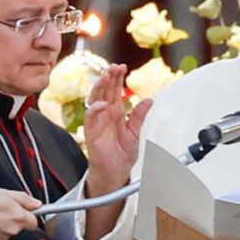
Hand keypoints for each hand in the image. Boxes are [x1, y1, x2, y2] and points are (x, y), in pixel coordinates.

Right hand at [0, 185, 40, 239]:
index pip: (34, 221)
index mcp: (17, 216)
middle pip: (21, 226)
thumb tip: (36, 204)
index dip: (28, 214)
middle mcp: (12, 230)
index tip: (23, 209)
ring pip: (9, 231)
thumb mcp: (2, 192)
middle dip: (14, 218)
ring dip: (3, 224)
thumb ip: (23, 199)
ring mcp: (2, 238)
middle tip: (1, 208)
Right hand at [80, 65, 152, 192]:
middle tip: (114, 67)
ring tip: (106, 77)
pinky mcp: (91, 131)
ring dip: (100, 87)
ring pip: (95, 99)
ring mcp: (97, 121)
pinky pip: (91, 117)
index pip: (115, 90)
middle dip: (109, 77)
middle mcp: (105, 114)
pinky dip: (96, 109)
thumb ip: (140, 115)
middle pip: (105, 90)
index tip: (122, 67)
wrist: (116, 171)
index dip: (117, 78)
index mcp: (116, 112)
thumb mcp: (135, 131)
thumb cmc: (122, 154)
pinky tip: (103, 103)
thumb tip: (149, 100)